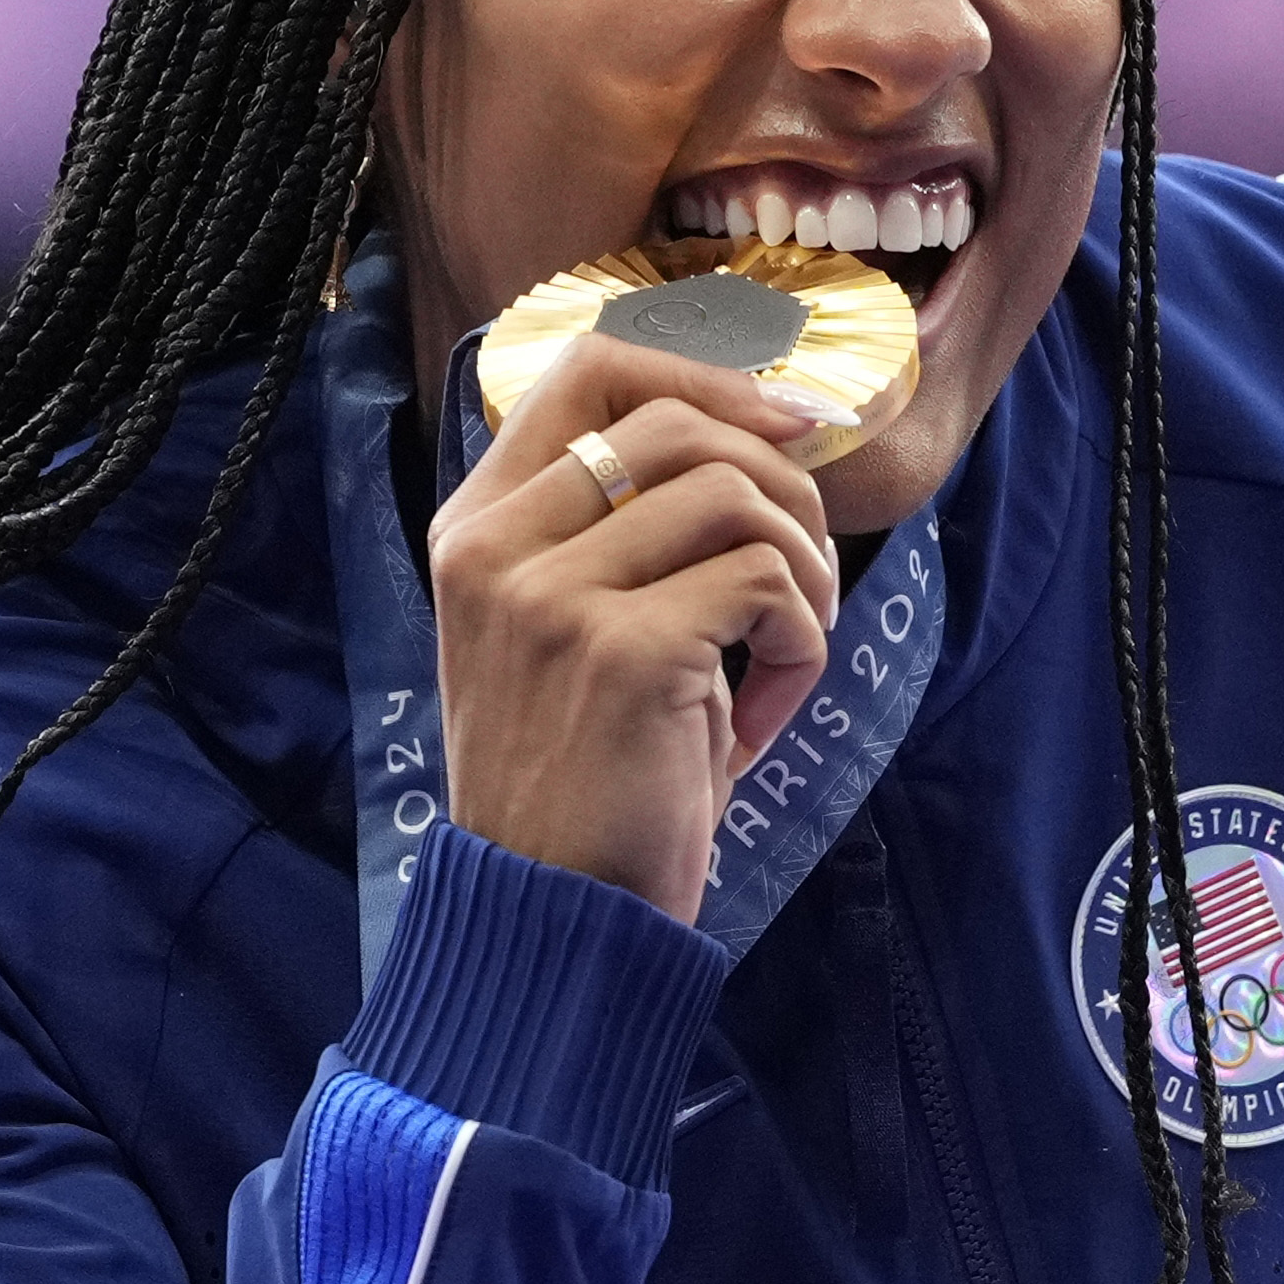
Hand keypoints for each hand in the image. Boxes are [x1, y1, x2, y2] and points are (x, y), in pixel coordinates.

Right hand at [426, 336, 847, 917]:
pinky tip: (771, 707)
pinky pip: (763, 583)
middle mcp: (496, 546)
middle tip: (807, 569)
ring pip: (735, 493)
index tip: (786, 422)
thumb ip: (618, 530)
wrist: (553, 914)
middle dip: (782, 481)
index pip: (587, 369)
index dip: (705, 374)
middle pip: (679, 421)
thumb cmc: (582, 776)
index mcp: (475, 527)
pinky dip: (799, 642)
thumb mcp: (566, 630)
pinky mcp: (624, 650)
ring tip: (793, 643)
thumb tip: (761, 425)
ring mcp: (552, 595)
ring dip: (803, 567)